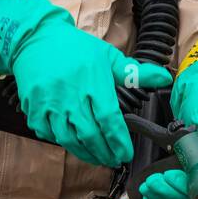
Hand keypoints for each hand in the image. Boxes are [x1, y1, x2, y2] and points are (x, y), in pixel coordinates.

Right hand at [0, 0, 171, 167]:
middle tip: (114, 160)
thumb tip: (164, 78)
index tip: (126, 153)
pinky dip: (60, 142)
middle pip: (90, 135)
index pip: (109, 119)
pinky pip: (48, 133)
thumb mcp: (107, 56)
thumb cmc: (75, 48)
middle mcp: (70, 95)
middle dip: (104, 153)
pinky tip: (72, 143)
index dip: (119, 141)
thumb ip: (135, 72)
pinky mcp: (33, 108)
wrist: (36, 38)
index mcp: (92, 82)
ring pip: (68, 139)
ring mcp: (49, 103)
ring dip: (84, 153)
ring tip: (97, 157)